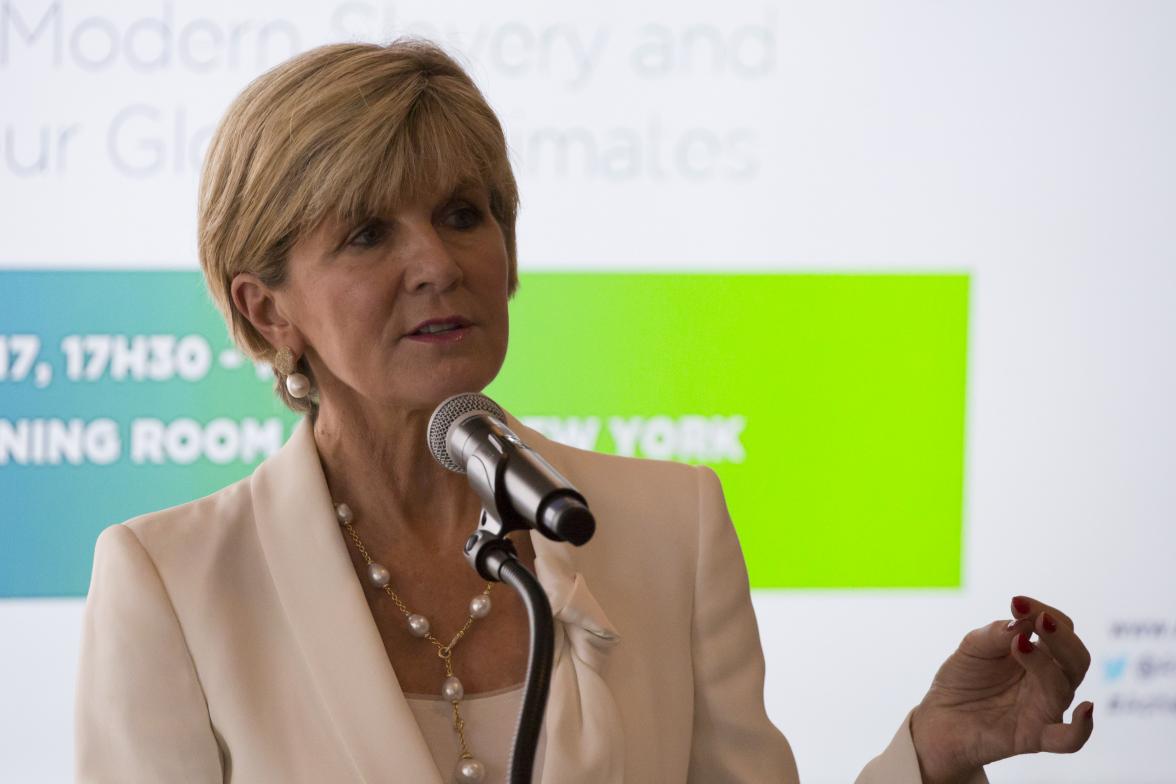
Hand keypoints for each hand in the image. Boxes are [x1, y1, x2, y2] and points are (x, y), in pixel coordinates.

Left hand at [910, 596, 1093, 782]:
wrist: (938, 719)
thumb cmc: (962, 680)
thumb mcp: (972, 648)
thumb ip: (996, 634)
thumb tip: (1022, 624)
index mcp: (1038, 654)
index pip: (1058, 628)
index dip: (1043, 612)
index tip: (1017, 603)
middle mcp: (1048, 680)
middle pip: (1075, 658)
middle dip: (1060, 636)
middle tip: (1038, 620)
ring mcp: (1044, 707)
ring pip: (1065, 686)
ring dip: (1044, 664)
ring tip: (1018, 645)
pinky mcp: (1034, 736)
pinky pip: (1069, 738)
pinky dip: (1083, 727)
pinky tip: (1086, 710)